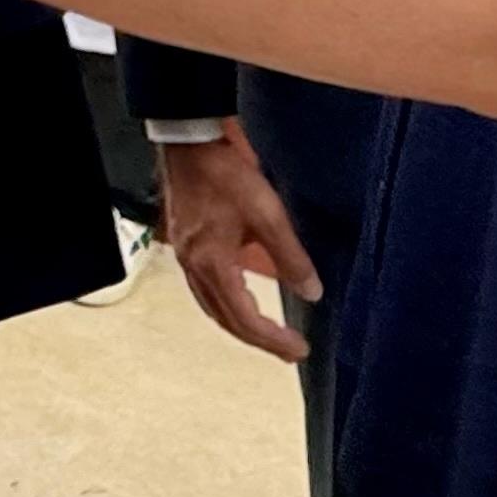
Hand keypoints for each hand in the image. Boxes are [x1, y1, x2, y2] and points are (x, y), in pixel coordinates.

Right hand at [157, 125, 323, 362]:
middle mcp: (194, 268)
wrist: (189, 146)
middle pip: (225, 320)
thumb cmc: (225, 175)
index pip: (244, 318)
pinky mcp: (185, 246)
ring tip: (267, 333)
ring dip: (240, 325)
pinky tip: (240, 298)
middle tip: (288, 350)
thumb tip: (311, 292)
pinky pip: (204, 290)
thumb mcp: (267, 214)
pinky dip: (226, 304)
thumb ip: (290, 256)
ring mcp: (185, 258)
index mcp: (212, 264)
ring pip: (212, 307)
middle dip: (258, 340)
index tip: (299, 349)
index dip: (272, 339)